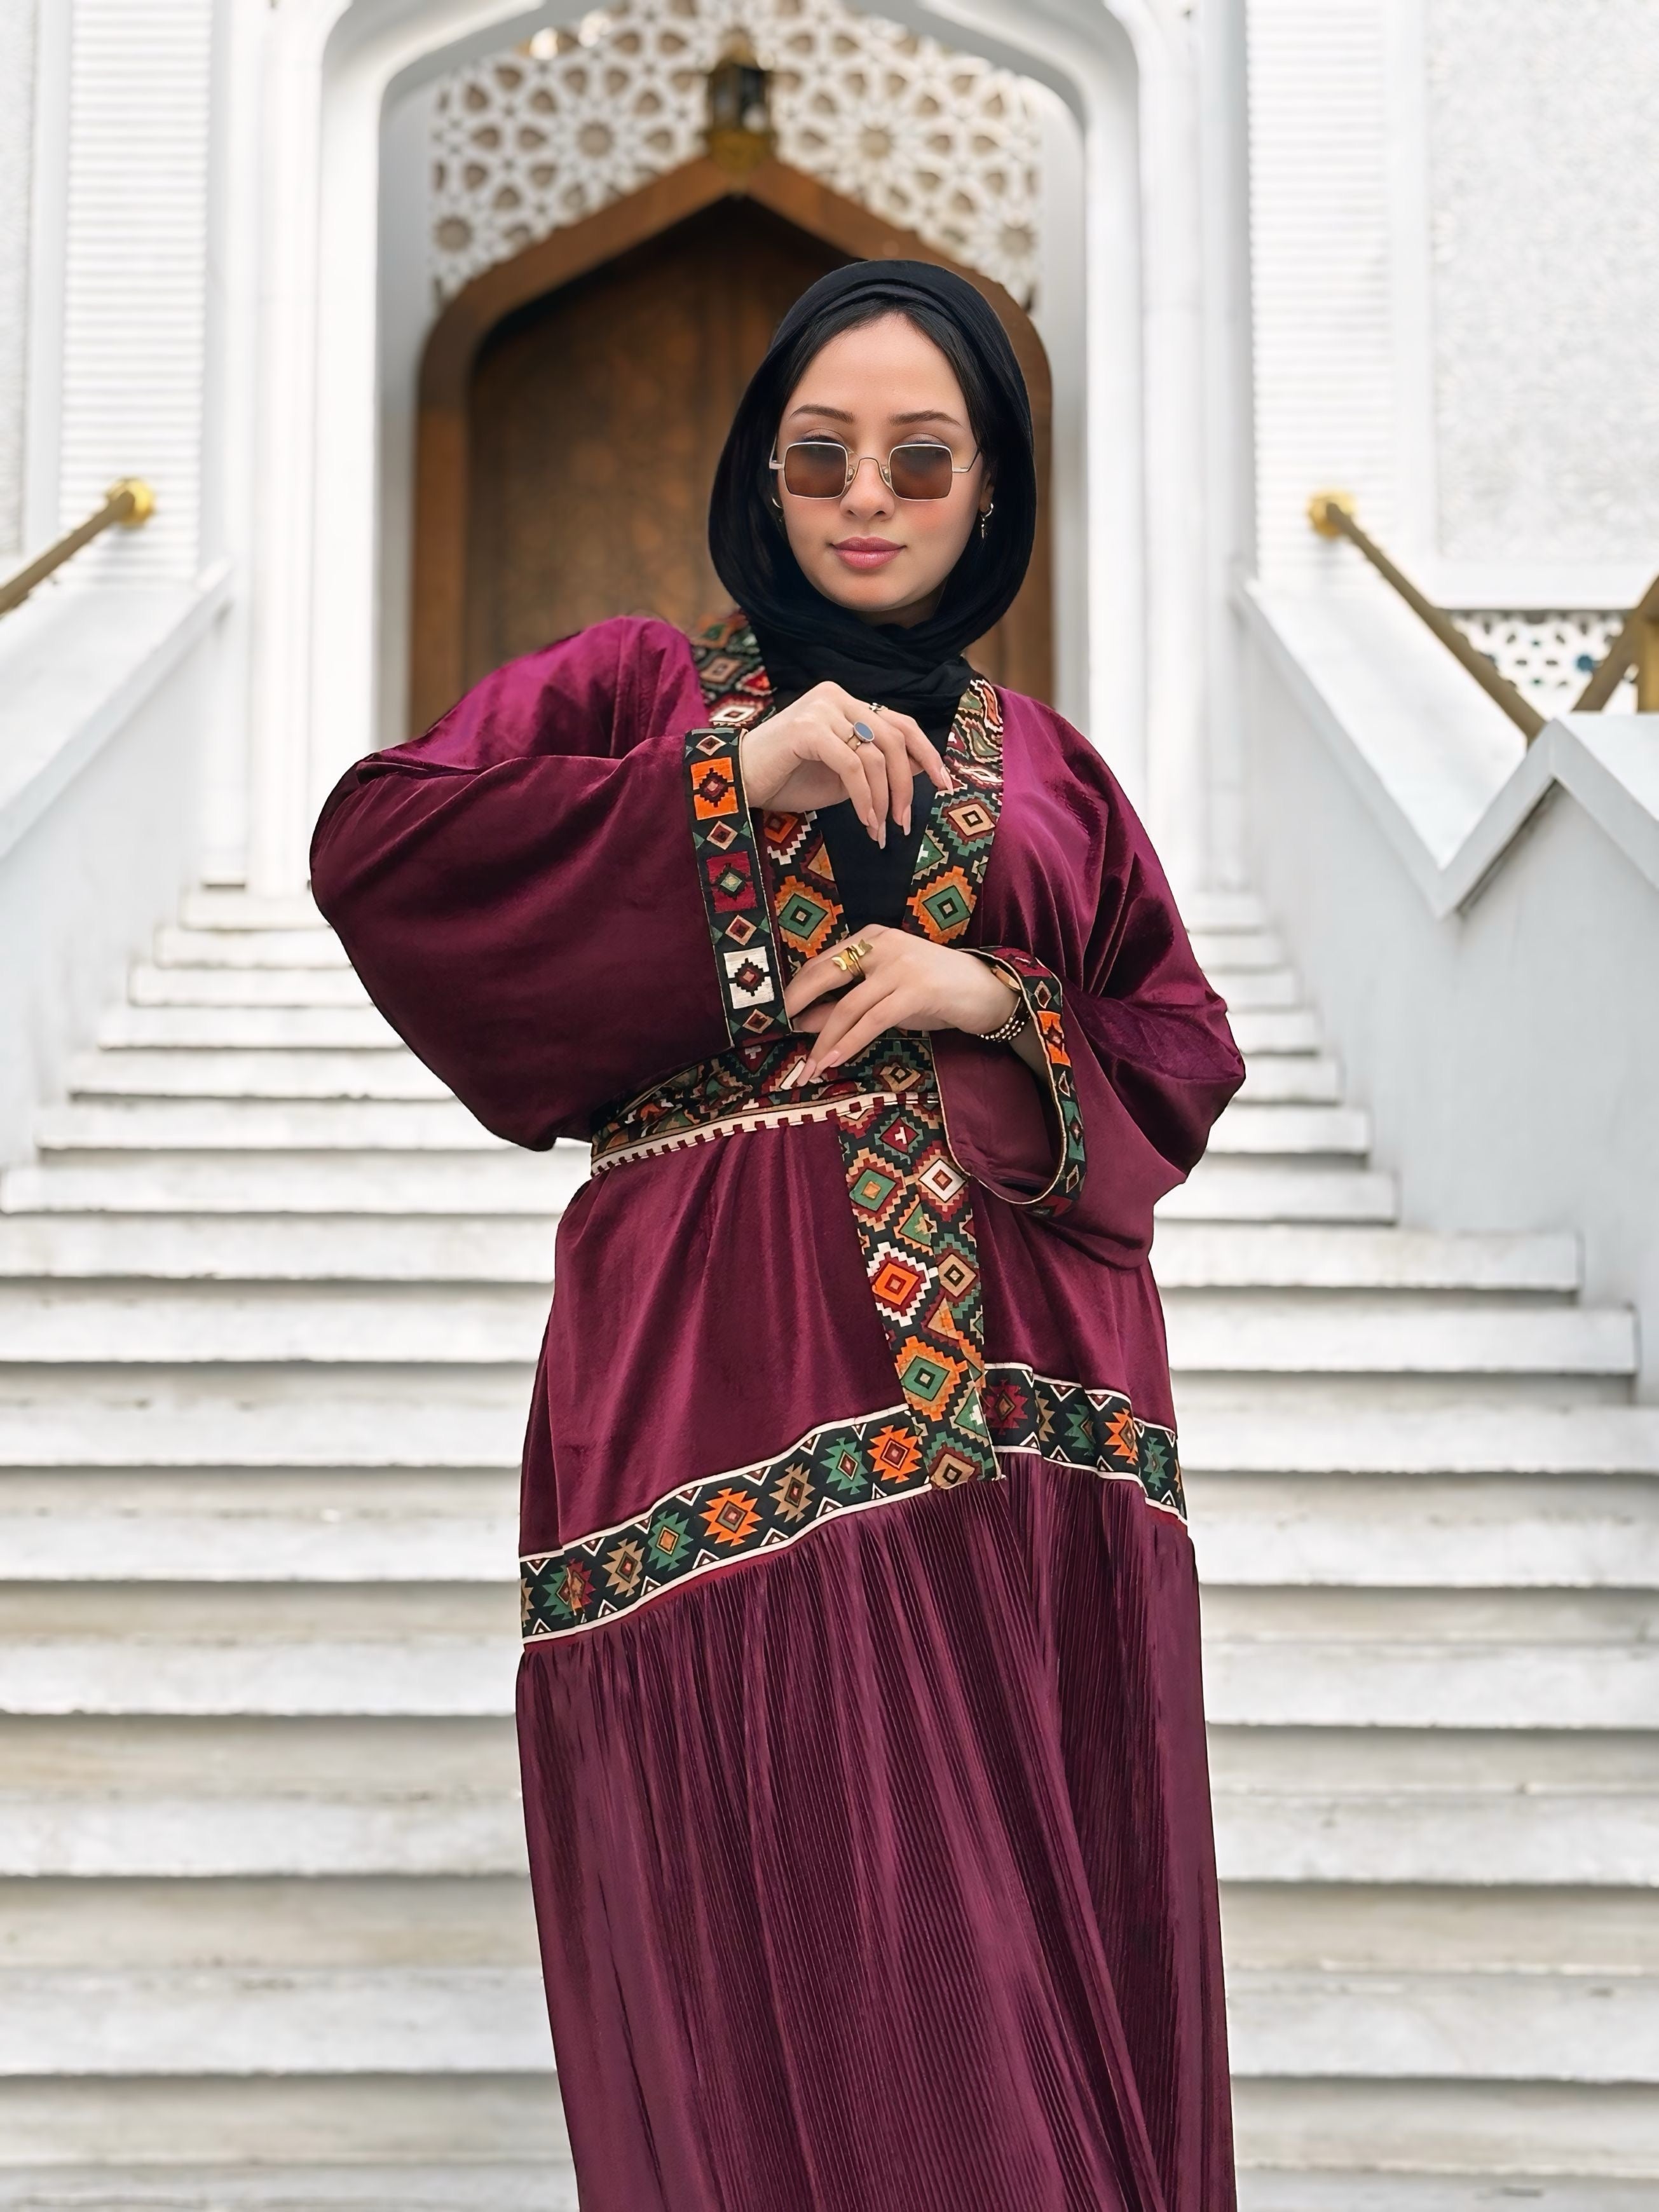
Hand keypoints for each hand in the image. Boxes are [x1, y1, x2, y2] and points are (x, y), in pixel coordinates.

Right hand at [739, 684, 951, 846]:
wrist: (738, 782)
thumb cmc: (788, 779)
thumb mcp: (844, 775)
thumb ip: (878, 766)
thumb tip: (922, 768)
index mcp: (845, 702)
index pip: (899, 722)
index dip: (925, 753)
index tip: (944, 784)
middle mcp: (836, 697)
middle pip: (892, 738)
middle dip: (906, 784)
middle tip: (904, 822)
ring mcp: (821, 710)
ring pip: (874, 755)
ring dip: (883, 799)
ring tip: (880, 830)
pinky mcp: (807, 729)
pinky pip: (852, 766)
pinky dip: (864, 798)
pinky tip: (865, 822)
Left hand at [783, 925, 1022, 1078]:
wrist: (986, 991)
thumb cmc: (932, 993)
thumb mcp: (883, 997)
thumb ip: (844, 1003)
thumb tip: (801, 1022)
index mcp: (870, 937)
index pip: (821, 962)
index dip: (795, 989)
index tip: (775, 1014)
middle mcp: (882, 944)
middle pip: (825, 975)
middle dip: (797, 1007)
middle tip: (775, 1033)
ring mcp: (900, 965)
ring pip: (847, 1006)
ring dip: (824, 1041)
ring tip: (808, 1067)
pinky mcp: (917, 990)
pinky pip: (872, 1021)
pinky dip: (849, 1043)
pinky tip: (834, 1061)